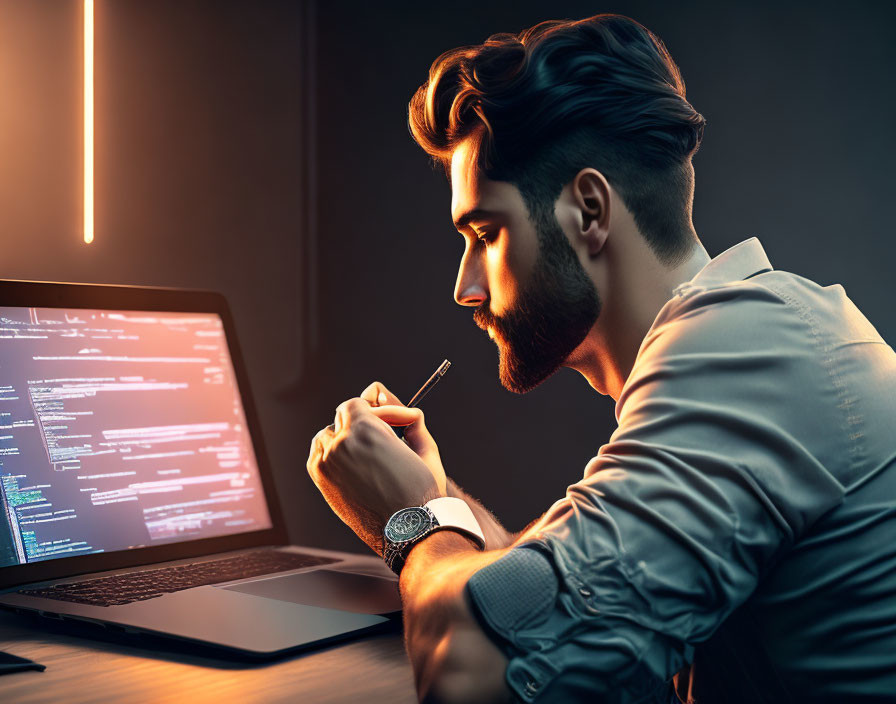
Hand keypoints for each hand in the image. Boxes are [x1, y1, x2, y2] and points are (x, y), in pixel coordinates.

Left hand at [307, 393, 444, 554]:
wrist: (409, 529)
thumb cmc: (420, 492)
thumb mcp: (424, 450)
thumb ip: (414, 425)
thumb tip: (411, 415)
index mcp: (364, 430)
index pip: (355, 404)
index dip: (374, 411)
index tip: (391, 423)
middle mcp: (340, 444)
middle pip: (340, 419)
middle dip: (360, 423)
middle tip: (380, 437)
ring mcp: (326, 464)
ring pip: (325, 437)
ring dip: (342, 438)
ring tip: (364, 450)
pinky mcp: (322, 482)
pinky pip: (318, 457)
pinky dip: (330, 456)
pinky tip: (351, 465)